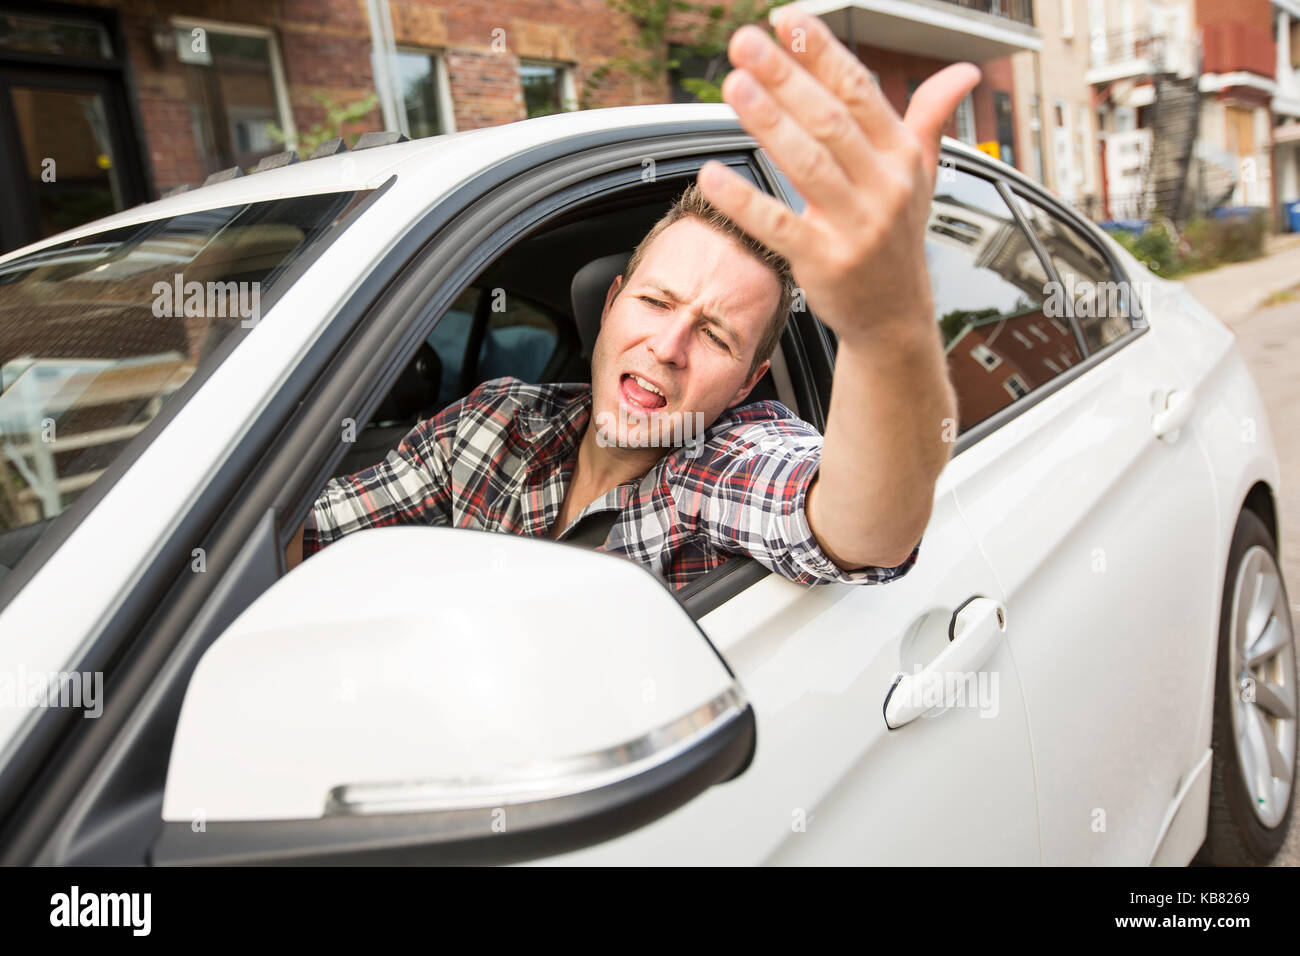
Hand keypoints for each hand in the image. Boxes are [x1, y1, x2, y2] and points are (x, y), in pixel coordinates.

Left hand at [697, 9, 980, 348]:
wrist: (894, 317)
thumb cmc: (897, 240)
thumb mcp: (922, 176)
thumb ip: (930, 117)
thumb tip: (964, 71)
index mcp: (902, 156)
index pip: (860, 91)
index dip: (822, 52)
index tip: (787, 19)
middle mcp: (884, 187)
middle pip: (830, 120)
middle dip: (785, 76)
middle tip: (746, 43)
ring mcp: (856, 227)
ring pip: (807, 164)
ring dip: (767, 121)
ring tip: (734, 86)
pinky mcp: (825, 263)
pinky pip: (779, 226)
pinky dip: (745, 201)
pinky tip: (714, 174)